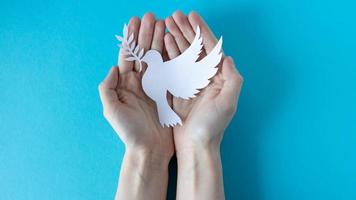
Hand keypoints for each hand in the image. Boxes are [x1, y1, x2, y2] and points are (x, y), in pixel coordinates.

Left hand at [99, 13, 173, 159]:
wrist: (150, 151)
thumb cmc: (130, 133)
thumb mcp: (112, 111)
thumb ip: (108, 88)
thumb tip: (114, 67)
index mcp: (125, 85)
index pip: (128, 56)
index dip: (131, 38)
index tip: (135, 22)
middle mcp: (139, 83)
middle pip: (143, 53)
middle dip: (146, 34)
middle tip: (152, 16)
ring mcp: (154, 86)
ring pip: (157, 58)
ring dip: (159, 41)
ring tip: (164, 24)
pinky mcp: (167, 92)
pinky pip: (170, 71)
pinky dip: (172, 57)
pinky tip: (174, 44)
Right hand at [164, 11, 242, 151]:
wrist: (195, 144)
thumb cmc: (212, 126)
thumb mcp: (228, 103)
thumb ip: (233, 79)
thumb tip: (228, 57)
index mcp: (218, 77)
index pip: (210, 48)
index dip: (201, 30)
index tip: (192, 15)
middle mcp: (204, 76)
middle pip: (195, 47)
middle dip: (185, 29)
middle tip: (174, 15)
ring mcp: (190, 81)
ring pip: (183, 53)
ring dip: (175, 37)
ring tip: (166, 23)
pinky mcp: (177, 88)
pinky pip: (173, 66)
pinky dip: (168, 53)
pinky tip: (163, 42)